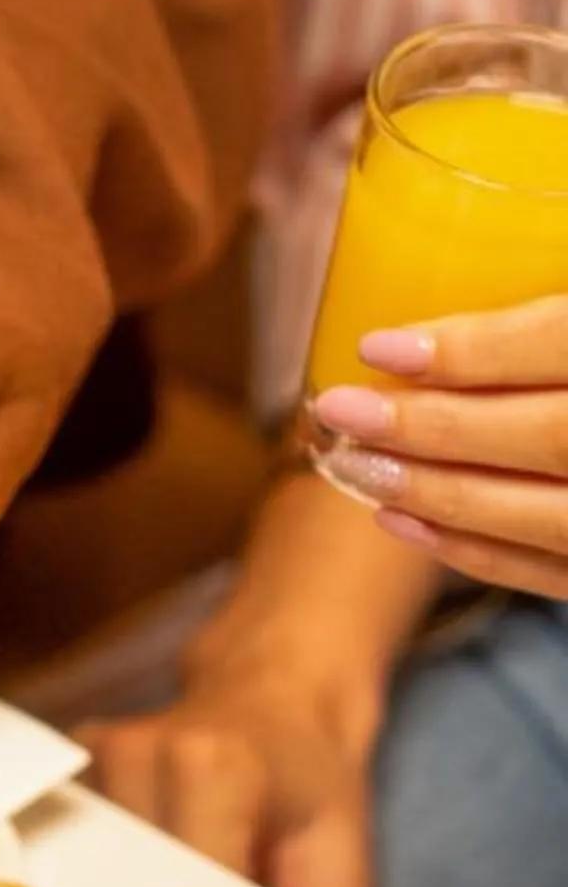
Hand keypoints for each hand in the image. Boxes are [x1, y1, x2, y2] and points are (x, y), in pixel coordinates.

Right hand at [75, 468, 422, 886]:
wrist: (282, 690)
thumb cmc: (314, 782)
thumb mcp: (340, 862)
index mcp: (215, 771)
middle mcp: (141, 755)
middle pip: (126, 885)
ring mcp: (100, 754)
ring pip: (96, 869)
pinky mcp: (77, 760)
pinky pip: (79, 839)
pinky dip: (107, 865)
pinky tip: (140, 863)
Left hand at [313, 298, 567, 592]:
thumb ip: (539, 319)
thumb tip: (434, 314)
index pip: (564, 343)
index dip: (474, 349)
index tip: (376, 346)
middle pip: (551, 435)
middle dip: (435, 427)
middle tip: (341, 410)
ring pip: (552, 514)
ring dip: (441, 492)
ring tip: (356, 463)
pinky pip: (558, 572)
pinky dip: (474, 550)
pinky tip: (398, 519)